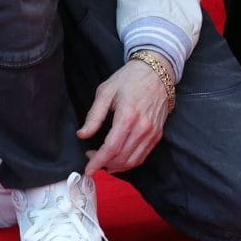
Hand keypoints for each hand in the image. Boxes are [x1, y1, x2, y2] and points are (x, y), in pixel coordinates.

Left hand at [78, 57, 170, 174]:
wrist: (157, 71)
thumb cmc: (130, 79)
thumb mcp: (106, 91)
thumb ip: (94, 115)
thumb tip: (82, 135)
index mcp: (128, 115)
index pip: (111, 148)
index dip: (98, 161)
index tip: (88, 169)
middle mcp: (143, 127)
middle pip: (121, 157)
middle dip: (104, 164)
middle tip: (92, 158)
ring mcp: (152, 132)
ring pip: (133, 161)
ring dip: (116, 166)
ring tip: (104, 161)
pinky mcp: (158, 134)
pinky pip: (143, 156)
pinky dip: (129, 162)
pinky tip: (119, 159)